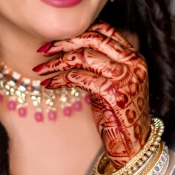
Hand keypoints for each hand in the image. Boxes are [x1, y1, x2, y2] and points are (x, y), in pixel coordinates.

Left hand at [33, 21, 149, 168]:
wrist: (133, 144)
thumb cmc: (118, 114)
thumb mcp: (113, 83)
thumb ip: (100, 64)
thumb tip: (69, 49)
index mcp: (134, 57)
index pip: (106, 31)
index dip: (80, 30)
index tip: (58, 38)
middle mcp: (133, 64)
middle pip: (93, 40)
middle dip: (64, 42)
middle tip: (43, 49)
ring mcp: (125, 78)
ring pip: (83, 57)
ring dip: (56, 62)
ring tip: (40, 69)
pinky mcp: (113, 93)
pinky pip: (79, 78)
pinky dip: (60, 79)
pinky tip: (48, 84)